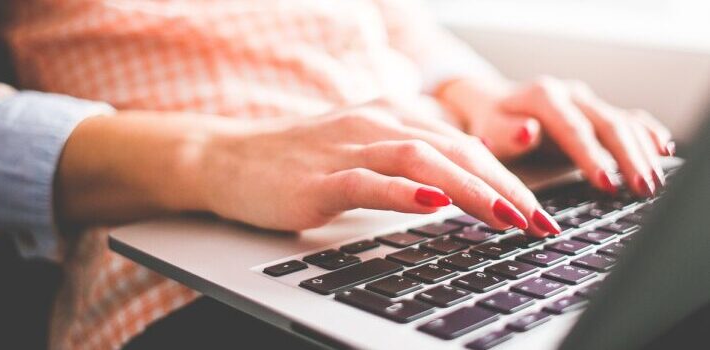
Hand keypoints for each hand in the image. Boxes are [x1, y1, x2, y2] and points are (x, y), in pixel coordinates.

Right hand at [182, 103, 561, 236]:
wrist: (229, 157)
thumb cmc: (301, 161)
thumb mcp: (365, 153)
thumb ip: (410, 163)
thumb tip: (460, 189)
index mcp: (393, 116)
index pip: (464, 145)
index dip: (508, 177)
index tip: (539, 212)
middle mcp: (377, 123)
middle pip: (454, 149)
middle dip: (505, 187)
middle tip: (540, 222)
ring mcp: (347, 148)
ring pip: (420, 160)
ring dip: (469, 189)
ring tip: (505, 216)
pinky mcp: (319, 177)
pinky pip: (367, 181)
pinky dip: (401, 191)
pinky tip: (431, 202)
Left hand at [437, 76, 673, 197]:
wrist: (492, 103)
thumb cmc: (489, 123)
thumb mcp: (487, 129)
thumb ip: (505, 133)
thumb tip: (528, 132)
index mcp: (543, 97)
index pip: (573, 128)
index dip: (591, 156)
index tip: (605, 183)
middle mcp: (570, 94)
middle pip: (607, 124)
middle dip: (627, 158)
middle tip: (641, 188)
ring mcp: (587, 101)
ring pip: (623, 123)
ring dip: (642, 153)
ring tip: (652, 183)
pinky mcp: (596, 110)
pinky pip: (629, 119)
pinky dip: (647, 134)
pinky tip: (663, 151)